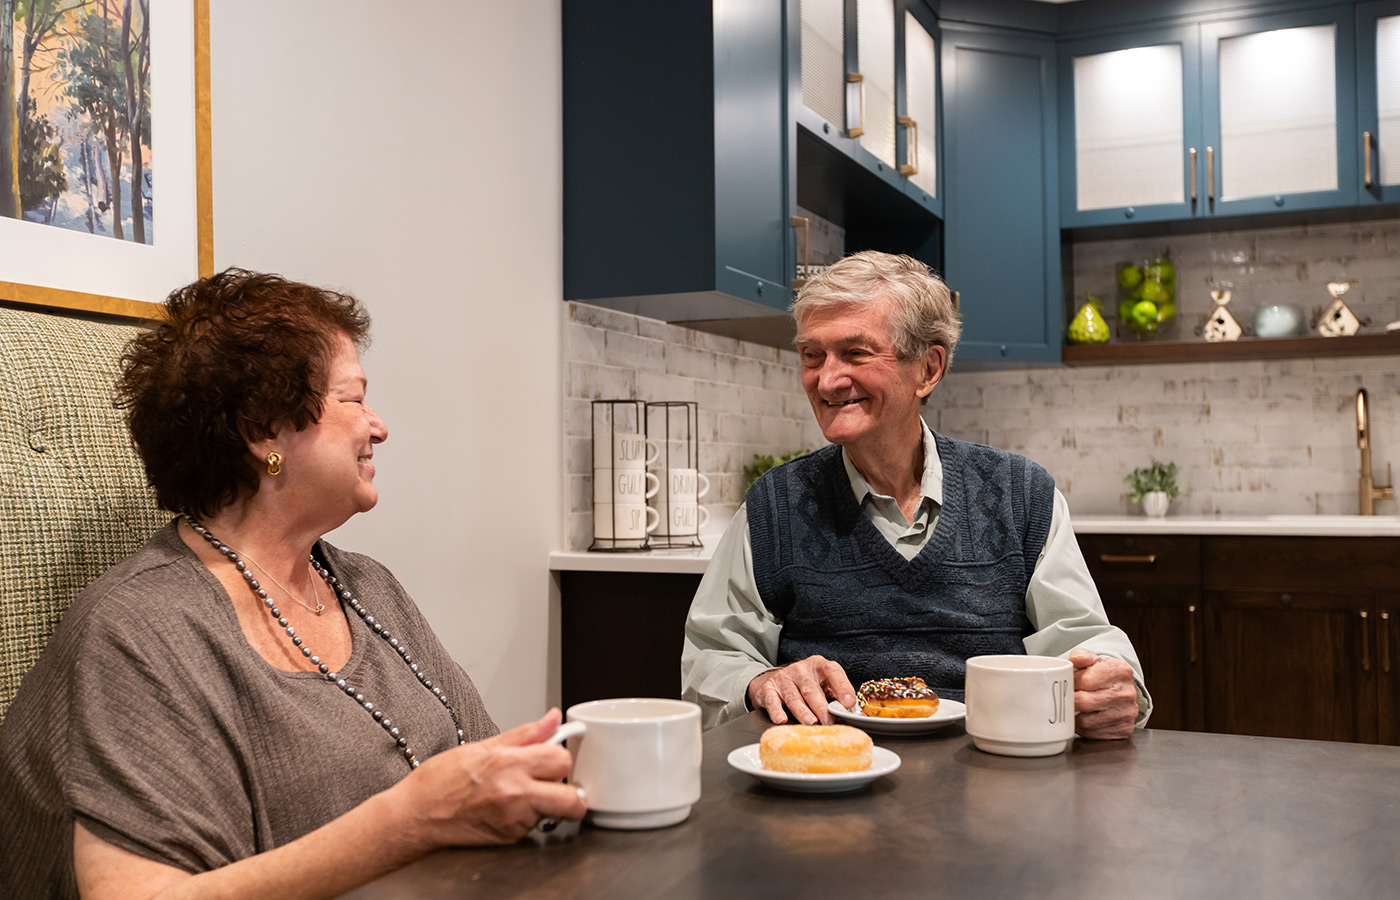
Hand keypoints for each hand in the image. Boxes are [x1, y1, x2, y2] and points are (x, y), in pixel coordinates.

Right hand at [400, 708, 587, 846]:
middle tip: (555, 782)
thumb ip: (525, 734)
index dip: (560, 756)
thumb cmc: (439, 781)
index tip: (554, 756)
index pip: (562, 759)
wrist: (415, 816)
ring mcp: (514, 821)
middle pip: (572, 798)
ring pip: (554, 812)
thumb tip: (552, 719)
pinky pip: (534, 825)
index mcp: (509, 765)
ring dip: (548, 803)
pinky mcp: (510, 839)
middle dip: (570, 790)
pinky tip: (507, 806)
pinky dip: (529, 816)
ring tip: (522, 792)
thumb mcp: (482, 746)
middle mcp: (515, 795)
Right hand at [747, 655, 855, 724]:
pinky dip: (777, 711)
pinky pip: (772, 699)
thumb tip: (850, 713)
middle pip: (812, 689)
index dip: (842, 687)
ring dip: (802, 711)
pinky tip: (782, 720)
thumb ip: (836, 697)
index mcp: (820, 666)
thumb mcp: (825, 685)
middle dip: (821, 707)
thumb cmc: (809, 685)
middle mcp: (802, 669)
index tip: (850, 703)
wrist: (780, 680)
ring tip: (810, 723)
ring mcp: (785, 677)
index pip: (833, 672)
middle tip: (829, 722)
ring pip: (793, 696)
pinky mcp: (770, 687)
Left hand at [1069, 649, 1137, 738]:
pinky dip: (1082, 728)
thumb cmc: (1102, 675)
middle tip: (1061, 699)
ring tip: (1072, 708)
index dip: (1070, 684)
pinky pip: (1093, 734)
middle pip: (1086, 702)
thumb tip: (1073, 660)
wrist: (1120, 690)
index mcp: (1120, 670)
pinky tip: (1083, 718)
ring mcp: (1127, 713)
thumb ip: (1081, 656)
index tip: (1063, 685)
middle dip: (1069, 701)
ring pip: (1087, 721)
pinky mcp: (1124, 730)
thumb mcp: (1093, 660)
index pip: (1086, 680)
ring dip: (1074, 716)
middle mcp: (1127, 693)